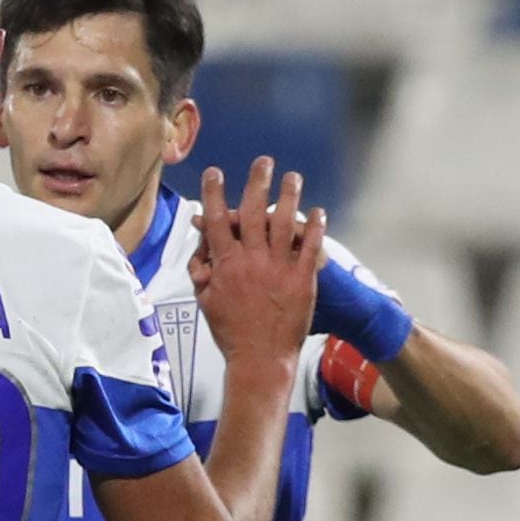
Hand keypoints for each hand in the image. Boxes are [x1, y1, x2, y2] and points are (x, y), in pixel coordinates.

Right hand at [187, 157, 326, 377]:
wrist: (261, 358)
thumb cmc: (232, 333)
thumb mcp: (206, 302)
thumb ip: (203, 273)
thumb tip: (201, 254)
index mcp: (226, 264)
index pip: (216, 221)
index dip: (213, 194)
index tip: (214, 174)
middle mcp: (252, 260)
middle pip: (252, 211)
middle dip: (256, 182)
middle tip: (263, 162)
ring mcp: (279, 268)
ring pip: (284, 222)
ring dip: (288, 196)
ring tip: (292, 177)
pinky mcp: (303, 278)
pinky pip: (310, 246)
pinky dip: (314, 226)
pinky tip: (318, 211)